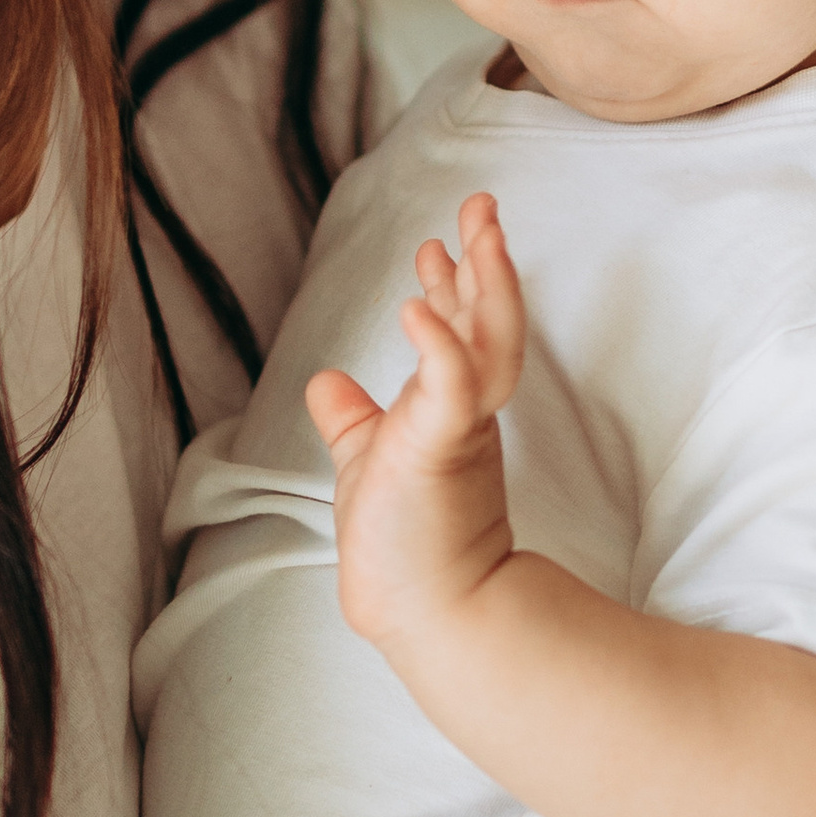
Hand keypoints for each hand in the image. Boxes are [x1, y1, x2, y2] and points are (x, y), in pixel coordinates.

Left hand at [306, 190, 524, 651]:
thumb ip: (352, 419)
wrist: (423, 612)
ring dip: (484, 285)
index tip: (440, 242)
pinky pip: (452, 390)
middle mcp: (466, 413)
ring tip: (474, 233)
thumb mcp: (365, 460)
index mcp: (453, 409)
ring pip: (487, 344)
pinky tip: (417, 307)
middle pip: (489, 322)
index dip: (455, 282)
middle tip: (480, 204)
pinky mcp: (445, 452)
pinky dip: (438, 347)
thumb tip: (326, 381)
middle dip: (486, 261)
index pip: (462, 330)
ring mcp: (460, 430)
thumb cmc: (401, 546)